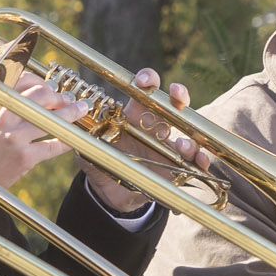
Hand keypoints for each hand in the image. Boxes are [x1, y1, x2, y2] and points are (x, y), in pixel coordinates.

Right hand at [0, 67, 80, 190]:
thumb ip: (4, 104)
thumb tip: (37, 91)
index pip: (21, 81)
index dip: (40, 82)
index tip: (50, 87)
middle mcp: (1, 118)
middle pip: (39, 96)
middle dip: (58, 95)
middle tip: (68, 99)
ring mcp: (13, 138)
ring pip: (50, 119)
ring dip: (70, 113)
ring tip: (80, 110)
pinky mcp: (24, 158)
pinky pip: (53, 146)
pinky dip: (67, 140)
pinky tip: (74, 137)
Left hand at [89, 69, 206, 214]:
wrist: (111, 195)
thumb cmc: (101, 165)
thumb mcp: (87, 152)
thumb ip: (83, 140)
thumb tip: (73, 127)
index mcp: (134, 117)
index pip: (144, 91)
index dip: (148, 81)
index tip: (145, 80)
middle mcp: (154, 127)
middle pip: (173, 105)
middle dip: (179, 95)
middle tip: (178, 94)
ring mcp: (168, 146)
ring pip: (187, 132)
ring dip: (189, 136)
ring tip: (183, 146)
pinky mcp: (178, 167)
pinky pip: (195, 160)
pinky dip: (201, 159)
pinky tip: (201, 161)